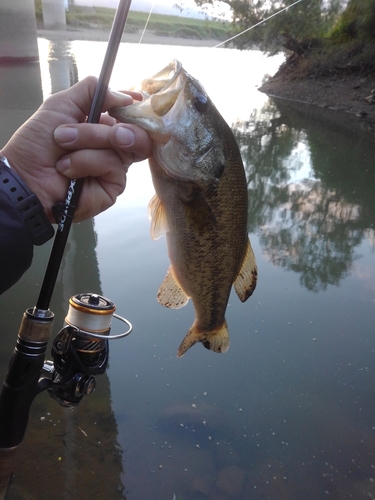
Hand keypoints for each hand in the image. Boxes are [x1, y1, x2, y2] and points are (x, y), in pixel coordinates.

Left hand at [0, 76, 152, 221]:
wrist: (26, 176)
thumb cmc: (38, 143)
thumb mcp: (62, 104)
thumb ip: (93, 90)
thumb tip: (126, 97)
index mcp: (104, 127)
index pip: (131, 116)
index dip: (135, 109)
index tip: (135, 99)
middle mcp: (114, 148)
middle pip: (136, 132)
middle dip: (108, 126)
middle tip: (89, 125)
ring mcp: (115, 168)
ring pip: (122, 146)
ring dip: (89, 141)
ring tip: (64, 147)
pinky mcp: (113, 186)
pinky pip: (113, 166)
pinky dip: (86, 161)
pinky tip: (68, 169)